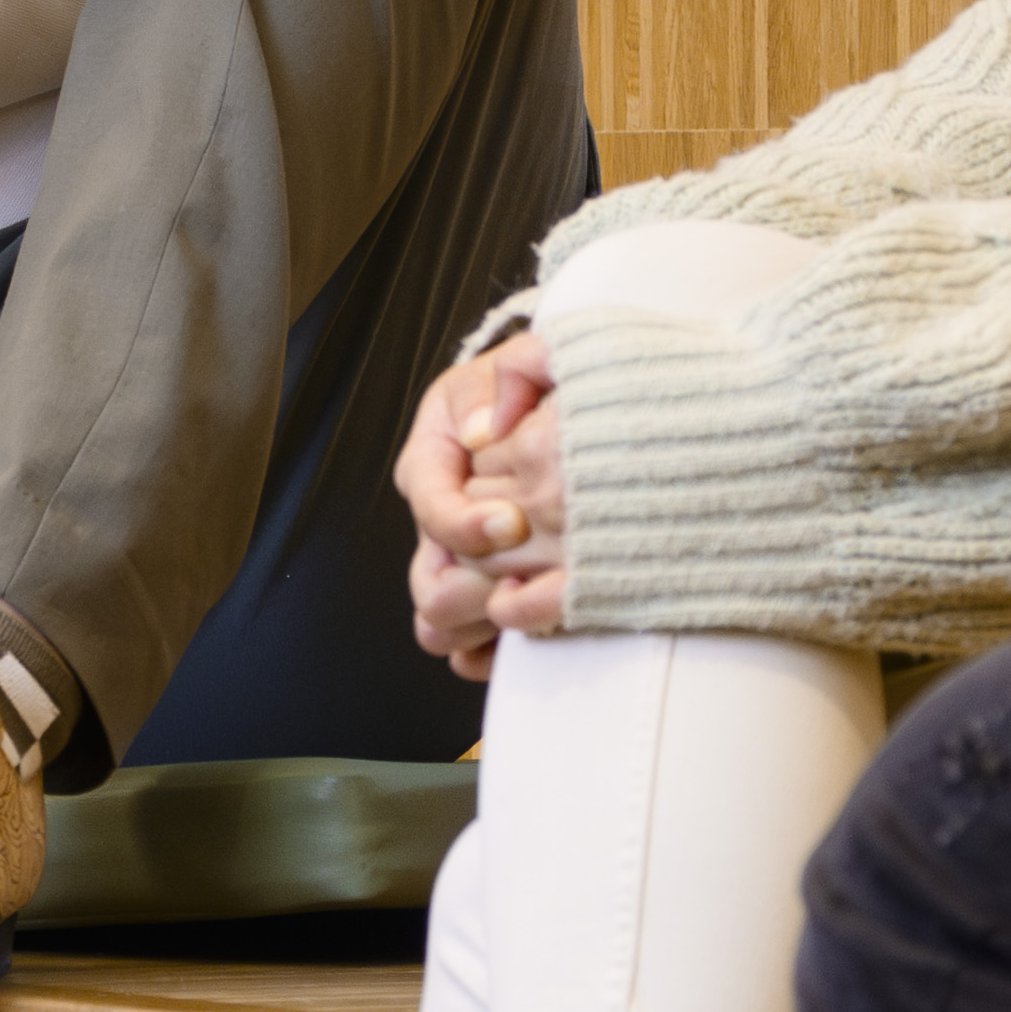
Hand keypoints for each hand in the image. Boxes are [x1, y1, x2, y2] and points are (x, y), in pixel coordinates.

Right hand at [397, 332, 568, 669]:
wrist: (582, 413)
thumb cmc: (558, 384)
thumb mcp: (540, 357)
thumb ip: (519, 371)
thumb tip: (491, 431)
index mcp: (438, 453)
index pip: (430, 502)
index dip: (464, 522)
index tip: (511, 523)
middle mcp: (441, 513)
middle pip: (428, 577)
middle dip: (475, 586)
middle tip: (526, 581)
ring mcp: (458, 560)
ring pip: (437, 621)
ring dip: (480, 625)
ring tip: (532, 610)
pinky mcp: (484, 593)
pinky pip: (465, 647)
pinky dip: (488, 654)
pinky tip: (526, 642)